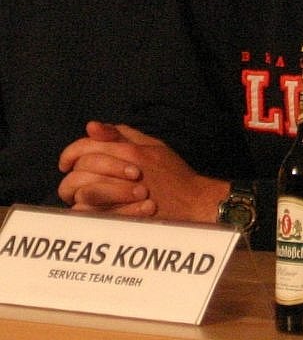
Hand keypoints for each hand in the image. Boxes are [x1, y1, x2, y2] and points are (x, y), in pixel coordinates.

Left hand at [58, 121, 229, 221]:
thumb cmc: (174, 174)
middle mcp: (123, 170)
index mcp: (130, 151)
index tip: (67, 162)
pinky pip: (88, 213)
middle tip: (72, 179)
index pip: (86, 146)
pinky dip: (81, 210)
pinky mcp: (121, 217)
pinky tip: (85, 209)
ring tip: (78, 196)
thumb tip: (93, 126)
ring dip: (75, 192)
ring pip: (81, 190)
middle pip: (81, 168)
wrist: (193, 204)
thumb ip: (123, 134)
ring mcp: (121, 195)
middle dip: (71, 174)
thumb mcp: (154, 146)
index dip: (70, 153)